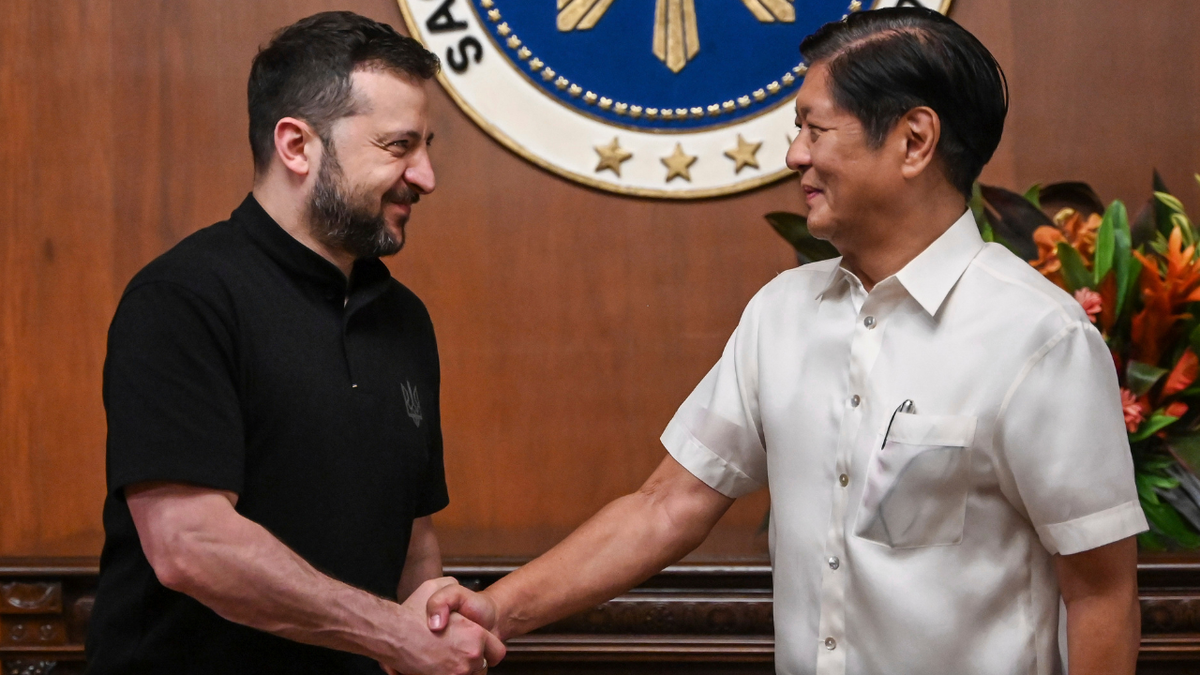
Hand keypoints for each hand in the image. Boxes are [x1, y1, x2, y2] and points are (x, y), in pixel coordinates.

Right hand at [379, 577, 504, 674]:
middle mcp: (470, 658)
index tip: (478, 646)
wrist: (390, 634)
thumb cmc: (411, 613)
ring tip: (444, 657)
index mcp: (476, 635)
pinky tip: (434, 664)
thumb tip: (461, 604)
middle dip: (471, 659)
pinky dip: (446, 672)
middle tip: (454, 649)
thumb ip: (454, 589)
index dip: (488, 648)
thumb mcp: (437, 586)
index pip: (497, 651)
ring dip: (459, 668)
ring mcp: (456, 674)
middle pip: (481, 666)